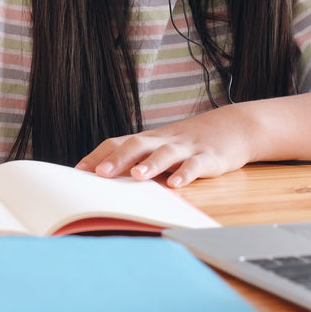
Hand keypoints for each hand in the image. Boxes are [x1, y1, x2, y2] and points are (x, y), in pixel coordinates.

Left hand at [75, 105, 257, 187]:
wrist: (233, 127)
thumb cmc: (188, 143)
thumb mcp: (162, 148)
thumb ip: (138, 161)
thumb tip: (105, 180)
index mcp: (149, 139)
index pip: (117, 142)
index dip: (98, 155)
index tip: (78, 171)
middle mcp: (163, 141)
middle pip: (137, 145)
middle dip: (117, 159)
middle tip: (99, 173)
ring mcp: (186, 148)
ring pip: (165, 153)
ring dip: (150, 164)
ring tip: (136, 176)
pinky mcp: (208, 157)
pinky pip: (195, 165)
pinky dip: (185, 174)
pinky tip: (176, 184)